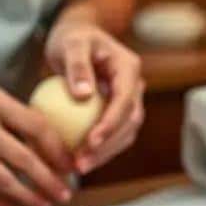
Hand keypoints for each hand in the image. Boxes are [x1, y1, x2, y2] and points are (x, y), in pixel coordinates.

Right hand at [0, 83, 73, 205]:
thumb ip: (16, 116)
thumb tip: (56, 143)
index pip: (37, 127)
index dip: (59, 152)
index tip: (72, 168)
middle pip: (23, 159)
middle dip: (49, 181)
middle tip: (65, 195)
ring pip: (2, 179)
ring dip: (27, 197)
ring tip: (44, 204)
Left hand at [45, 12, 143, 173]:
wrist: (78, 36)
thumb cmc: (72, 37)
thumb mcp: (71, 43)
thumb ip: (77, 65)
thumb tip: (83, 95)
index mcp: (129, 69)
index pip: (125, 102)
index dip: (110, 125)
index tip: (89, 143)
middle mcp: (134, 87)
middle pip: (129, 124)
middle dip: (107, 148)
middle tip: (81, 164)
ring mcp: (128, 101)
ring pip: (124, 134)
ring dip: (104, 155)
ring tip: (78, 168)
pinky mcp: (117, 112)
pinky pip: (112, 135)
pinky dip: (97, 150)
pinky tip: (76, 161)